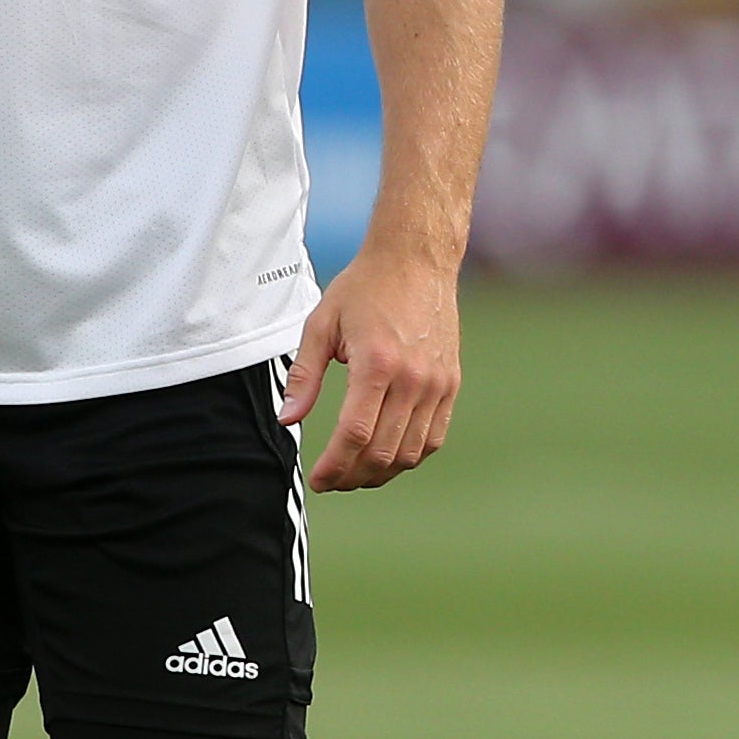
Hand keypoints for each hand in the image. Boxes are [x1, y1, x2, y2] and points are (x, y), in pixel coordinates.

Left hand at [280, 243, 460, 491]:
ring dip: (380, 473)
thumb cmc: (366, 287)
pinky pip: (434, 438)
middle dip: (351, 476)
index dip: (333, 466)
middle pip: (382, 452)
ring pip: (410, 453)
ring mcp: (437, 383)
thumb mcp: (322, 324)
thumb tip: (287, 420)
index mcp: (377, 363)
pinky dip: (409, 457)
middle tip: (331, 480)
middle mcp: (413, 378)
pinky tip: (387, 455)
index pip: (354, 435)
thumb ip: (304, 376)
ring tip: (355, 472)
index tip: (317, 479)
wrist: (417, 258)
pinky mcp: (451, 383)